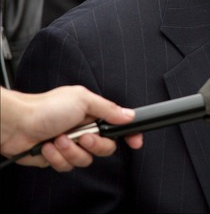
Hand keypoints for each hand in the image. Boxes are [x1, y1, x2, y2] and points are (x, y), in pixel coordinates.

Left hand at [1, 86, 143, 171]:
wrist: (17, 123)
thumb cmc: (45, 107)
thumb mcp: (83, 100)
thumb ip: (109, 109)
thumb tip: (129, 115)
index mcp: (93, 114)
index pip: (118, 126)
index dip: (129, 135)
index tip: (135, 142)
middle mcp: (85, 130)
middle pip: (106, 148)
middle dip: (94, 144)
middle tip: (83, 136)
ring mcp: (71, 145)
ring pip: (86, 160)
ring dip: (70, 150)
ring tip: (58, 138)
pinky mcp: (57, 158)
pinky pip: (67, 166)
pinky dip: (57, 157)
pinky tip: (48, 146)